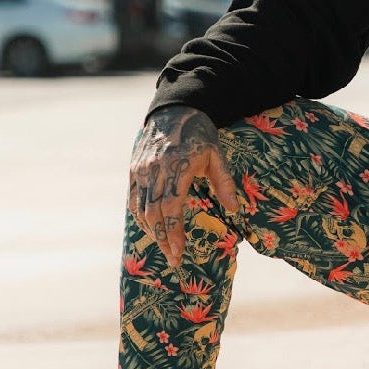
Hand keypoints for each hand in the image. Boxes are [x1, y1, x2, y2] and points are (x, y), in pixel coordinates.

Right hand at [128, 105, 239, 266]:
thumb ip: (224, 182)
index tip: (179, 252)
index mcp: (177, 166)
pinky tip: (152, 229)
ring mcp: (141, 169)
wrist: (174, 110)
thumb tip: (235, 209)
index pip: (171, 207)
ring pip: (140, 208)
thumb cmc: (200, 134)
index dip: (173, 232)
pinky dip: (140, 218)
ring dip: (151, 231)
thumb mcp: (217, 155)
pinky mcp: (134, 169)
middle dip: (163, 239)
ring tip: (165, 247)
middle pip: (153, 213)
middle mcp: (155, 169)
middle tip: (173, 259)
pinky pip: (133, 199)